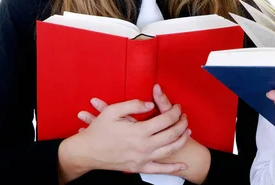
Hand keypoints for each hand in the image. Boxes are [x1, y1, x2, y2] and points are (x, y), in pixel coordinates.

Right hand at [78, 85, 210, 183]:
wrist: (86, 152)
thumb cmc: (99, 130)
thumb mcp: (113, 110)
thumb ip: (134, 104)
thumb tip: (152, 103)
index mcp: (139, 131)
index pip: (166, 119)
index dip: (175, 111)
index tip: (177, 106)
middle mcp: (143, 146)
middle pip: (172, 134)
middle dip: (182, 124)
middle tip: (184, 117)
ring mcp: (142, 158)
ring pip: (170, 150)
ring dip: (182, 140)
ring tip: (188, 132)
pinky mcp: (138, 167)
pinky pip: (159, 170)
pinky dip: (173, 168)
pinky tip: (183, 166)